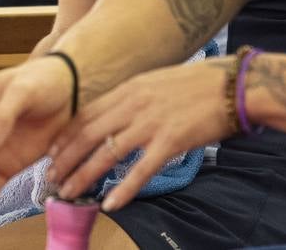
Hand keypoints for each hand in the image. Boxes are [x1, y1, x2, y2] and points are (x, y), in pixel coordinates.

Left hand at [47, 58, 234, 210]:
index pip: (86, 114)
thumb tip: (116, 114)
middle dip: (66, 158)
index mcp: (130, 88)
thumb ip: (135, 96)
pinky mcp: (170, 141)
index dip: (66, 135)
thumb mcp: (158, 81)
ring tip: (69, 192)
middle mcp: (135, 104)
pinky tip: (111, 204)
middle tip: (51, 178)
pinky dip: (124, 189)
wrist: (233, 85)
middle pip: (88, 134)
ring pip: (107, 153)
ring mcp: (151, 123)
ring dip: (84, 175)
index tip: (52, 152)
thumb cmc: (200, 83)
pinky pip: (140, 170)